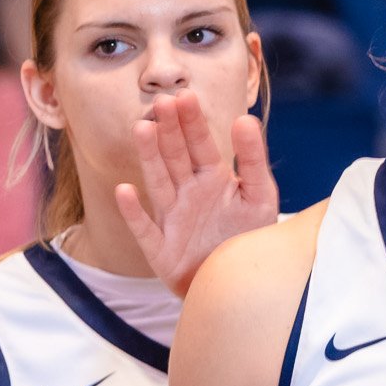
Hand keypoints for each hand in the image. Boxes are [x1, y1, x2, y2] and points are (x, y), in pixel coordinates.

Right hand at [116, 93, 277, 297]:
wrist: (239, 289)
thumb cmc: (249, 240)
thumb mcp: (260, 199)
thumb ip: (254, 161)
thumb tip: (246, 119)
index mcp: (213, 179)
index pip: (200, 144)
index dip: (192, 122)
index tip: (185, 97)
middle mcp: (188, 194)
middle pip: (175, 156)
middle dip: (169, 130)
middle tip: (162, 103)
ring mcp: (172, 220)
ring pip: (158, 183)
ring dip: (149, 158)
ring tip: (142, 130)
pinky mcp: (161, 250)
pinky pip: (145, 229)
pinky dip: (134, 212)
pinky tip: (125, 190)